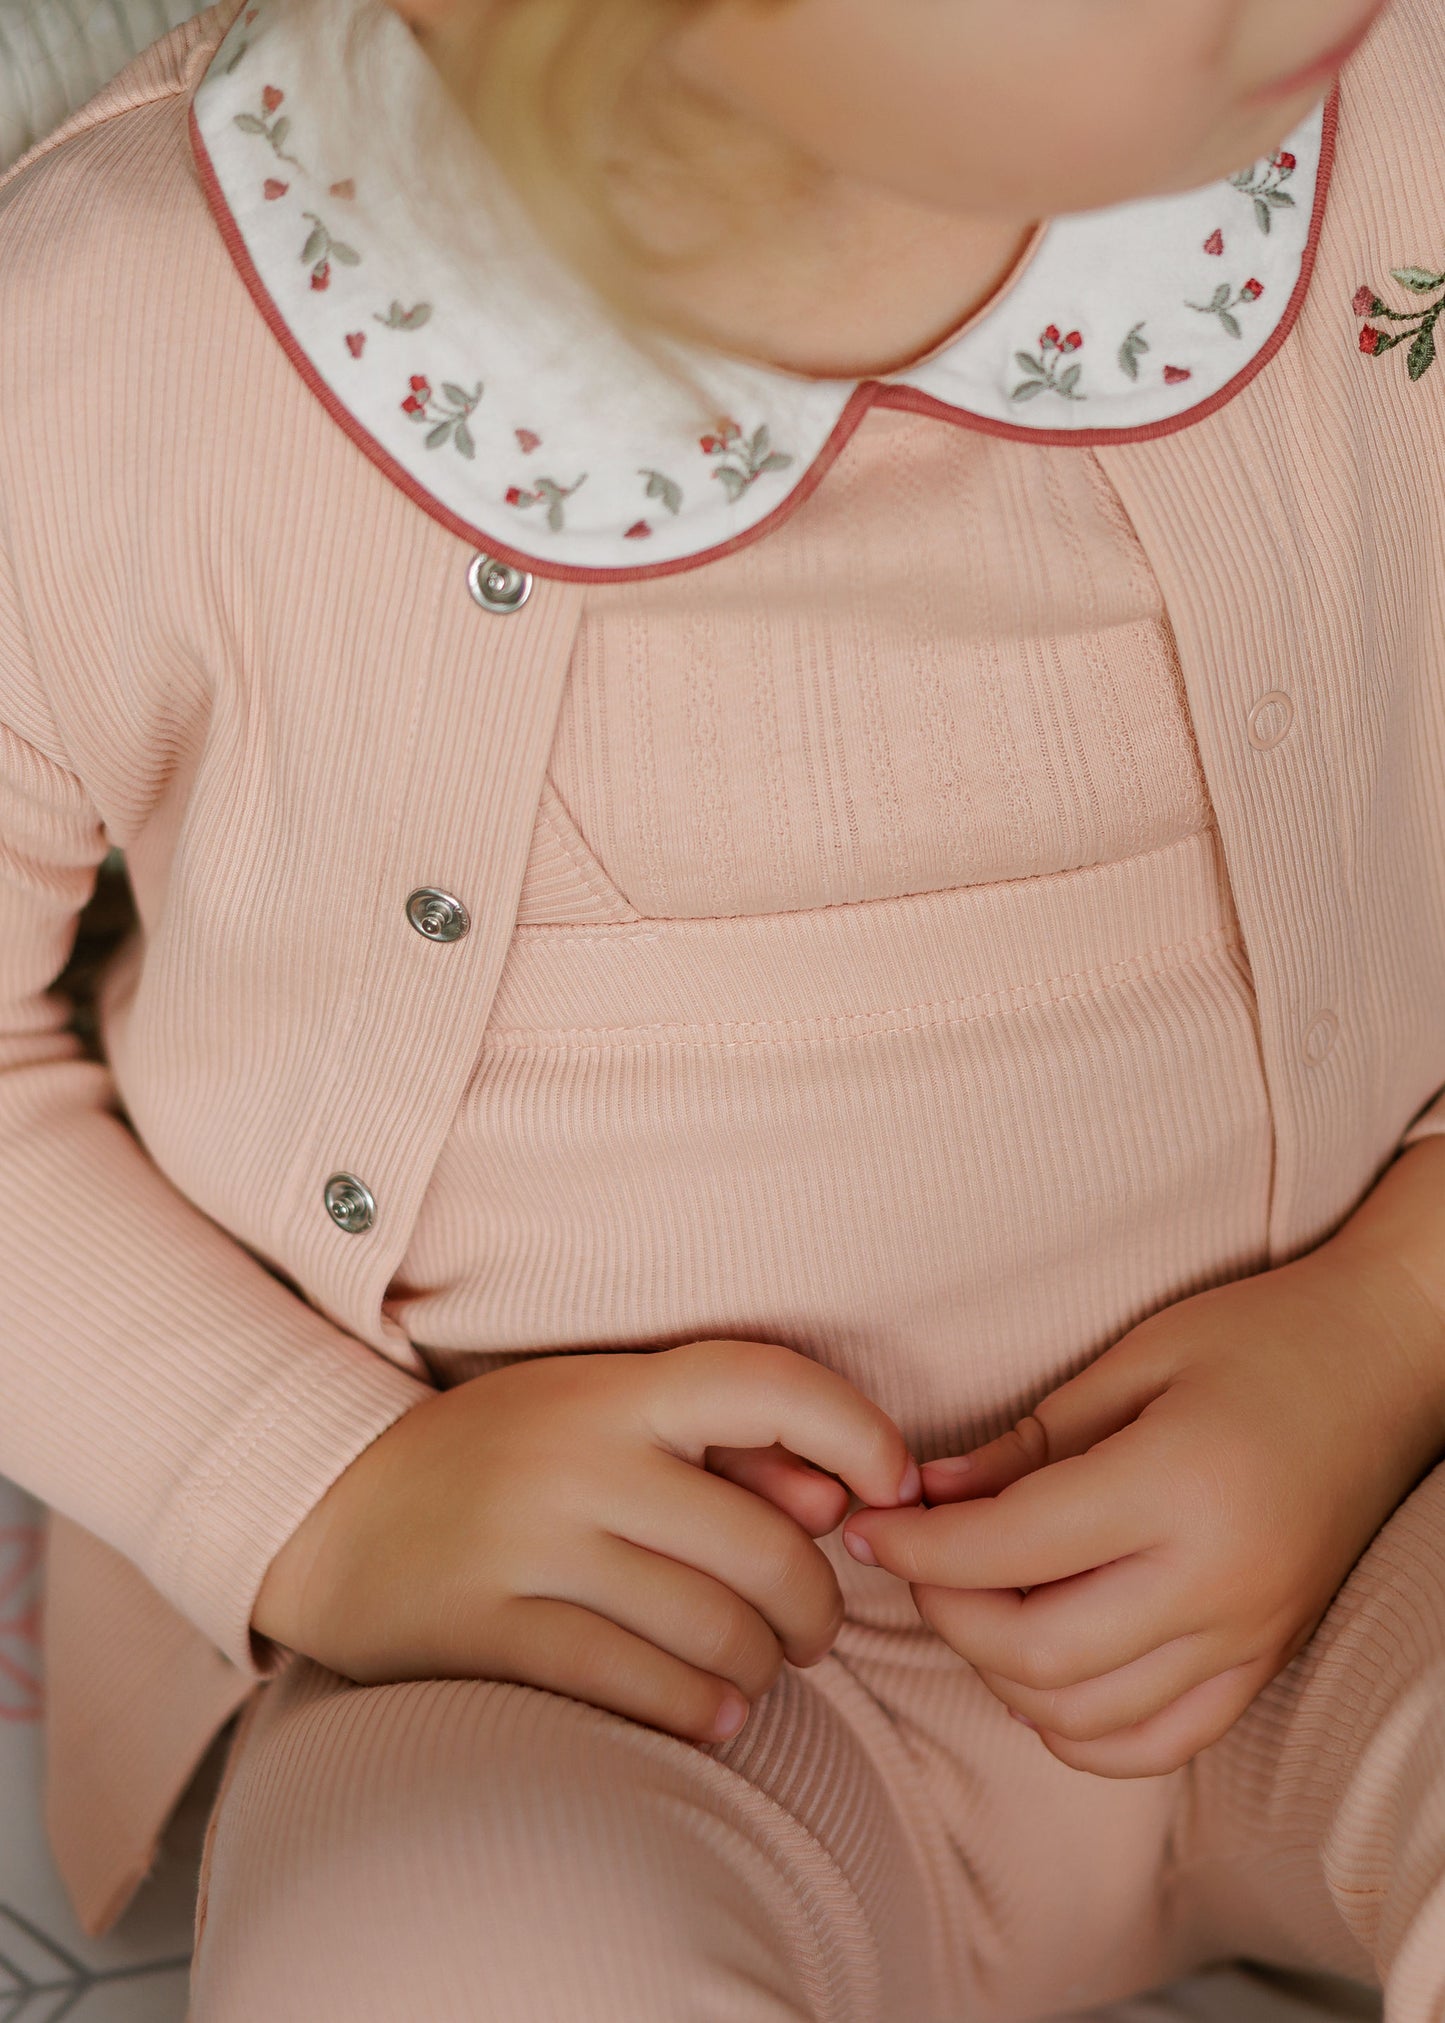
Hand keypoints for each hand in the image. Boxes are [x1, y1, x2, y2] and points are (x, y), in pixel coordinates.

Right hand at [253, 1340, 920, 1745]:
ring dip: (762, 1668)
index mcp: (611, 1390)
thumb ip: (712, 1441)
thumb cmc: (495, 1459)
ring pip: (711, 1626)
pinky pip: (634, 1684)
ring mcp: (526, 1543)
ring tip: (758, 1674)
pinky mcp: (485, 1629)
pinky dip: (698, 1711)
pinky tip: (712, 1715)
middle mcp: (576, 1456)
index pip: (763, 1382)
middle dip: (816, 1607)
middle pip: (763, 1545)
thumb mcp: (591, 1412)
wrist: (328, 1512)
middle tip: (813, 1631)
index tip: (893, 1484)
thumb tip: (832, 1501)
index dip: (855, 1430)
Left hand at [843, 1224, 1444, 1778]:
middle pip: (1036, 1651)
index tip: (868, 1525)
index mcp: (1177, 1486)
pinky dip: (1081, 1727)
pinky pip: (1159, 1740)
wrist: (1390, 1361)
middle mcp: (1217, 1580)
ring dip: (1003, 1672)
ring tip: (975, 1600)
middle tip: (916, 1558)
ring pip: (1087, 1713)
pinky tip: (1043, 1671)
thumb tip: (927, 1494)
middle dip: (948, 1611)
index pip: (1009, 1549)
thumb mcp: (1134, 1360)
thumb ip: (1027, 1442)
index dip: (918, 1546)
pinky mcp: (1267, 1659)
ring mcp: (1249, 1635)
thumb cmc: (1261, 1336)